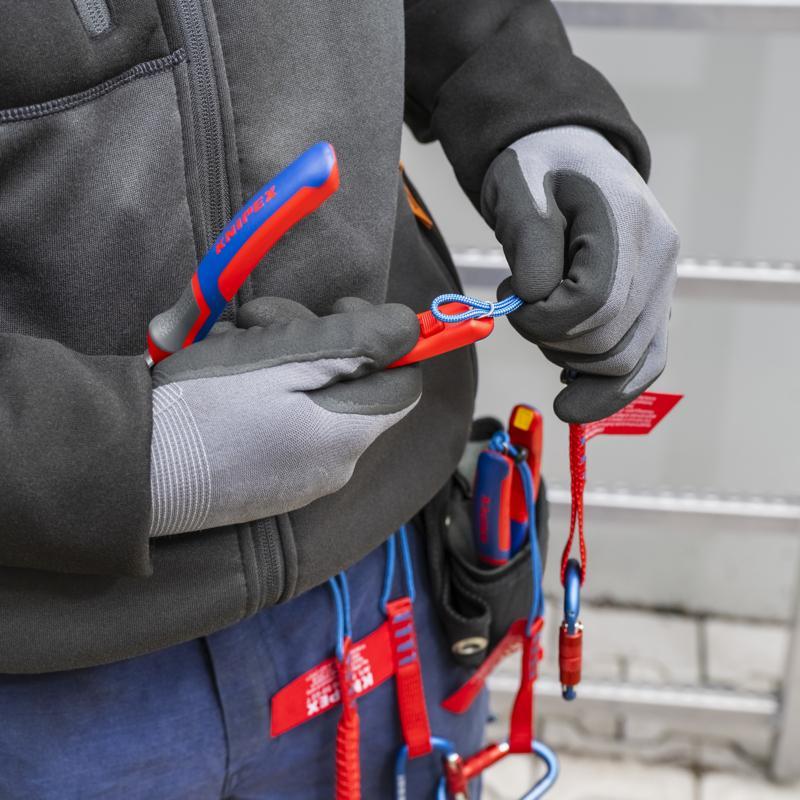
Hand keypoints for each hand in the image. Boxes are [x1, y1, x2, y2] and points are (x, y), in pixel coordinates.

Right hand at [148, 298, 420, 536]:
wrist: (132, 470)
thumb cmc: (208, 406)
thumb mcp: (287, 357)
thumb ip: (360, 343)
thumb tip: (412, 332)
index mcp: (347, 436)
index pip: (403, 382)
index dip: (385, 338)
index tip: (341, 309)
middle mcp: (334, 466)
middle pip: (353, 385)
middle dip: (315, 338)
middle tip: (264, 319)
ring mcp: (300, 480)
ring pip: (315, 399)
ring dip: (281, 358)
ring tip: (232, 346)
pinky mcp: (268, 484)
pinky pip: (287, 426)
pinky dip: (265, 393)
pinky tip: (224, 381)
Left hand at [481, 126, 678, 422]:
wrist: (567, 158)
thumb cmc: (539, 170)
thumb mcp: (519, 187)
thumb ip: (529, 241)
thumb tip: (537, 298)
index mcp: (629, 223)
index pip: (595, 302)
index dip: (544, 318)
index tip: (514, 299)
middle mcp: (659, 260)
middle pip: (609, 342)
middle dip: (551, 340)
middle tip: (521, 307)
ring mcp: (662, 288)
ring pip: (625, 363)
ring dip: (569, 360)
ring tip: (542, 322)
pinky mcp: (652, 310)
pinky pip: (643, 365)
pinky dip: (606, 390)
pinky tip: (571, 400)